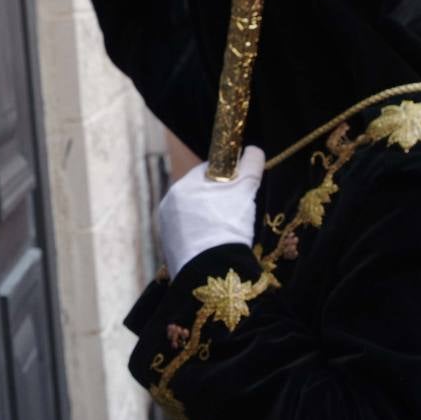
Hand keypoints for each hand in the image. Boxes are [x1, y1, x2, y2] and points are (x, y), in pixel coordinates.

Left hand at [159, 146, 263, 275]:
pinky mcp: (169, 250)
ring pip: (193, 216)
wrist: (212, 269)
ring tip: (227, 232)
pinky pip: (189, 236)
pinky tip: (216, 246)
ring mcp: (166, 229)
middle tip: (237, 212)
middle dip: (217, 200)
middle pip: (199, 194)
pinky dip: (202, 238)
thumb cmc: (228, 223)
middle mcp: (168, 204)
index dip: (227, 177)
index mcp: (182, 186)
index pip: (207, 171)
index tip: (240, 188)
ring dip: (208, 219)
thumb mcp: (245, 190)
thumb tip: (254, 150)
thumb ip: (251, 166)